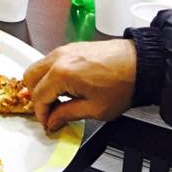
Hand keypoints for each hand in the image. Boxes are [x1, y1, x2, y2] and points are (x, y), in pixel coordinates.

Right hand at [22, 39, 137, 131]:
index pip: (39, 97)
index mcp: (61, 73)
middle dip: (36, 97)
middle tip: (49, 111)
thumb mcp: (95, 109)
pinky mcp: (71, 47)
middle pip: (30, 78)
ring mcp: (64, 50)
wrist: (142, 64)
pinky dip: (50, 74)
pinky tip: (65, 86)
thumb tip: (53, 120)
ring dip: (42, 84)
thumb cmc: (123, 84)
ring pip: (38, 67)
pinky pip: (50, 61)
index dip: (41, 114)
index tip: (48, 123)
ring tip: (58, 99)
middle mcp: (58, 58)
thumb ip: (67, 115)